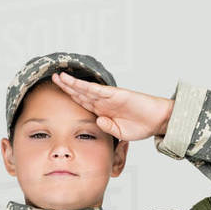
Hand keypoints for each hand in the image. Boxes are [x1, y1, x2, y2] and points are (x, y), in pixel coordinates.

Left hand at [51, 71, 172, 142]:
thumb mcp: (119, 132)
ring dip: (73, 83)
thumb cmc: (140, 126)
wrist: (156, 120)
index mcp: (103, 111)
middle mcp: (104, 102)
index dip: (70, 97)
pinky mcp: (117, 94)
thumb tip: (97, 121)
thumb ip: (107, 127)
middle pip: (81, 93)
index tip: (58, 93)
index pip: (82, 102)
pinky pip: (99, 91)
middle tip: (54, 78)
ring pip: (86, 89)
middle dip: (67, 86)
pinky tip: (76, 83)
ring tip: (60, 77)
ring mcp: (109, 97)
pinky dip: (87, 87)